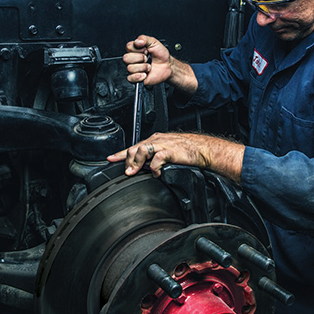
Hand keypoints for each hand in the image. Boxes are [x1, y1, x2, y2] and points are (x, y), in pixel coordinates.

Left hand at [107, 132, 244, 181]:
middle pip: (134, 148)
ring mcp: (163, 145)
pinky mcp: (170, 151)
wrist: (202, 149)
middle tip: (127, 172)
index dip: (120, 153)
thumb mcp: (166, 153)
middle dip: (127, 161)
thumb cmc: (187, 151)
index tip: (110, 159)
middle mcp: (156, 141)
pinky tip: (155, 173)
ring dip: (136, 163)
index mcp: (154, 140)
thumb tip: (143, 168)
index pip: (133, 146)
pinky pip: (157, 158)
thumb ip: (154, 158)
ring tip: (135, 172)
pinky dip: (153, 167)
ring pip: (142, 150)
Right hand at [123, 35, 172, 86]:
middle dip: (139, 58)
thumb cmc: (160, 55)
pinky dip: (138, 76)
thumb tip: (137, 41)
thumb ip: (144, 38)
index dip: (137, 48)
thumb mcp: (154, 42)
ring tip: (149, 67)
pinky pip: (130, 78)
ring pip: (130, 68)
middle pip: (126, 58)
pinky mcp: (136, 78)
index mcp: (135, 50)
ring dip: (142, 67)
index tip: (145, 49)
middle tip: (147, 58)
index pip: (128, 47)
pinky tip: (145, 74)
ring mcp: (134, 69)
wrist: (167, 66)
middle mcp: (133, 60)